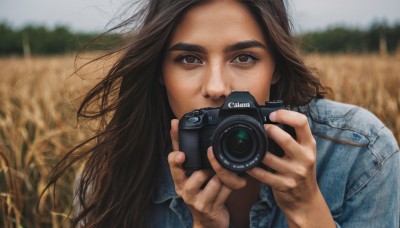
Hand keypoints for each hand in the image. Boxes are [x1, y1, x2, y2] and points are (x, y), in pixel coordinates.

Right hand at [168, 119, 230, 227]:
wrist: (208, 222)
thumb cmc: (200, 192)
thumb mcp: (191, 172)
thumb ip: (186, 151)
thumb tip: (174, 122)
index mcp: (179, 179)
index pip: (173, 164)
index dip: (176, 158)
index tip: (181, 154)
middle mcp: (184, 190)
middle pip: (196, 174)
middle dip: (209, 168)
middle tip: (216, 162)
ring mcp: (197, 201)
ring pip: (214, 181)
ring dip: (223, 176)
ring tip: (224, 175)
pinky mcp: (210, 208)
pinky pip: (224, 191)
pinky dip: (230, 186)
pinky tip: (231, 185)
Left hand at [246, 110, 334, 226]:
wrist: (306, 199)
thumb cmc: (301, 170)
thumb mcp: (304, 151)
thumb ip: (293, 136)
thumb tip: (272, 117)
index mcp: (309, 145)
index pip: (302, 122)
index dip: (285, 114)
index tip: (273, 115)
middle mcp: (305, 157)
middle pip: (285, 139)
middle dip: (269, 131)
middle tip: (261, 129)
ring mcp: (295, 172)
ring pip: (269, 158)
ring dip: (257, 151)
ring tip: (252, 145)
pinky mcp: (284, 185)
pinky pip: (263, 175)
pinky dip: (253, 168)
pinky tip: (248, 164)